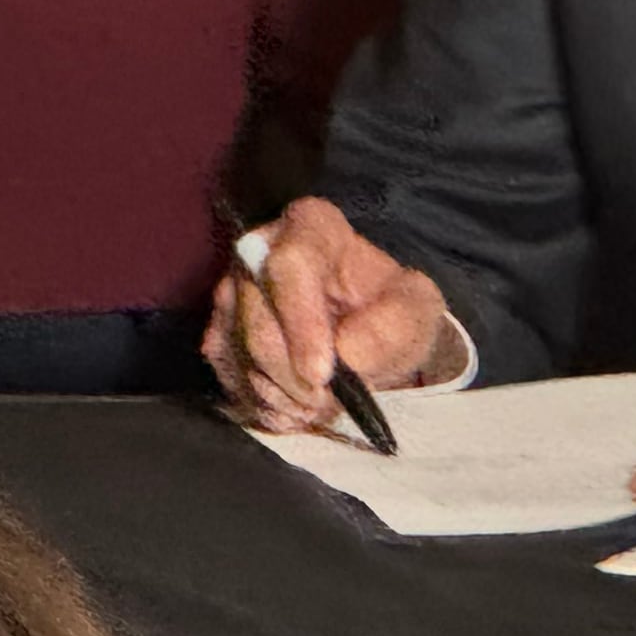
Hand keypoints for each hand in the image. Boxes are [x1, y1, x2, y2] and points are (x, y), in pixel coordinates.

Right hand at [203, 195, 465, 431]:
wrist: (371, 334)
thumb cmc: (392, 312)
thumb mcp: (415, 311)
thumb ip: (392, 326)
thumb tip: (346, 353)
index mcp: (312, 228)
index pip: (290, 266)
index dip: (301, 324)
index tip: (322, 374)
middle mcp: (258, 254)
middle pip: (257, 322)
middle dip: (292, 375)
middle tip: (327, 403)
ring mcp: (231, 296)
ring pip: (240, 357)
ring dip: (282, 396)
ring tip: (321, 406)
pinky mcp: (220, 337)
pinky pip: (230, 380)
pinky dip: (265, 406)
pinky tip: (297, 407)